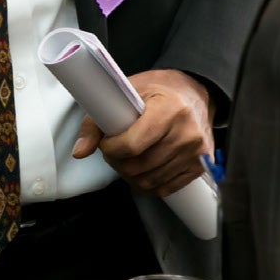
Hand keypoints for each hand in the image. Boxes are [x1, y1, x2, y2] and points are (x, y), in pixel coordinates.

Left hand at [71, 68, 212, 194]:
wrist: (195, 92)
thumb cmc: (160, 90)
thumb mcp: (127, 92)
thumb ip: (97, 120)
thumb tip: (80, 151)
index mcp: (169, 109)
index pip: (132, 145)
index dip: (110, 148)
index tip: (106, 142)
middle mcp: (187, 133)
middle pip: (138, 166)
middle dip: (117, 162)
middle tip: (113, 151)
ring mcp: (196, 153)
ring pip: (149, 181)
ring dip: (129, 175)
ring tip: (126, 159)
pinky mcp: (200, 167)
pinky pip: (165, 189)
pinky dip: (147, 184)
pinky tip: (141, 171)